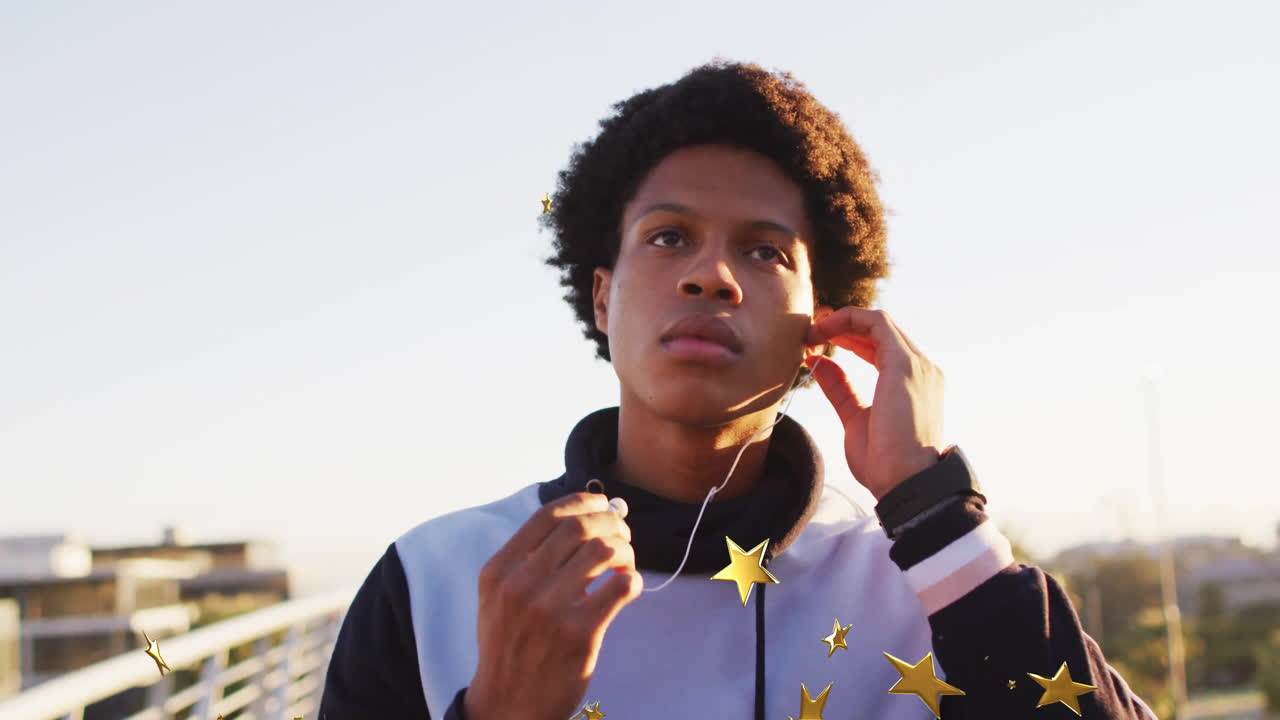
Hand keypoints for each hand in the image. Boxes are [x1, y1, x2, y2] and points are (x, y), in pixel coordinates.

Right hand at [465, 492, 641, 719]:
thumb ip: (528, 558)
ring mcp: (549, 610)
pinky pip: (621, 588)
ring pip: (604, 551)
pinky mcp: (579, 634)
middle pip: (580, 528)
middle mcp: (520, 586)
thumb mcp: (499, 597)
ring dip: (625, 550)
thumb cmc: (510, 644)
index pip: (546, 517)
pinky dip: (632, 580)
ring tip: (625, 563)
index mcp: (498, 571)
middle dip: (611, 523)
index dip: (583, 503)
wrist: (508, 704)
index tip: (602, 504)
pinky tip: (627, 588)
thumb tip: (585, 516)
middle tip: (623, 533)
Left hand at [804, 307, 943, 501]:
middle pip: (880, 331)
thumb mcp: (855, 419)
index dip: (850, 337)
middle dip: (844, 325)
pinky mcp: (905, 363)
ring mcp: (917, 364)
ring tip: (813, 330)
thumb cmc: (884, 463)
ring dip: (843, 321)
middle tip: (811, 330)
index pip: (881, 346)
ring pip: (879, 322)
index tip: (818, 341)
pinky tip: (824, 330)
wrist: (905, 483)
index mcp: (912, 382)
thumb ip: (841, 389)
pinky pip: (877, 323)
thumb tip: (820, 362)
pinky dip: (849, 320)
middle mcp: (921, 368)